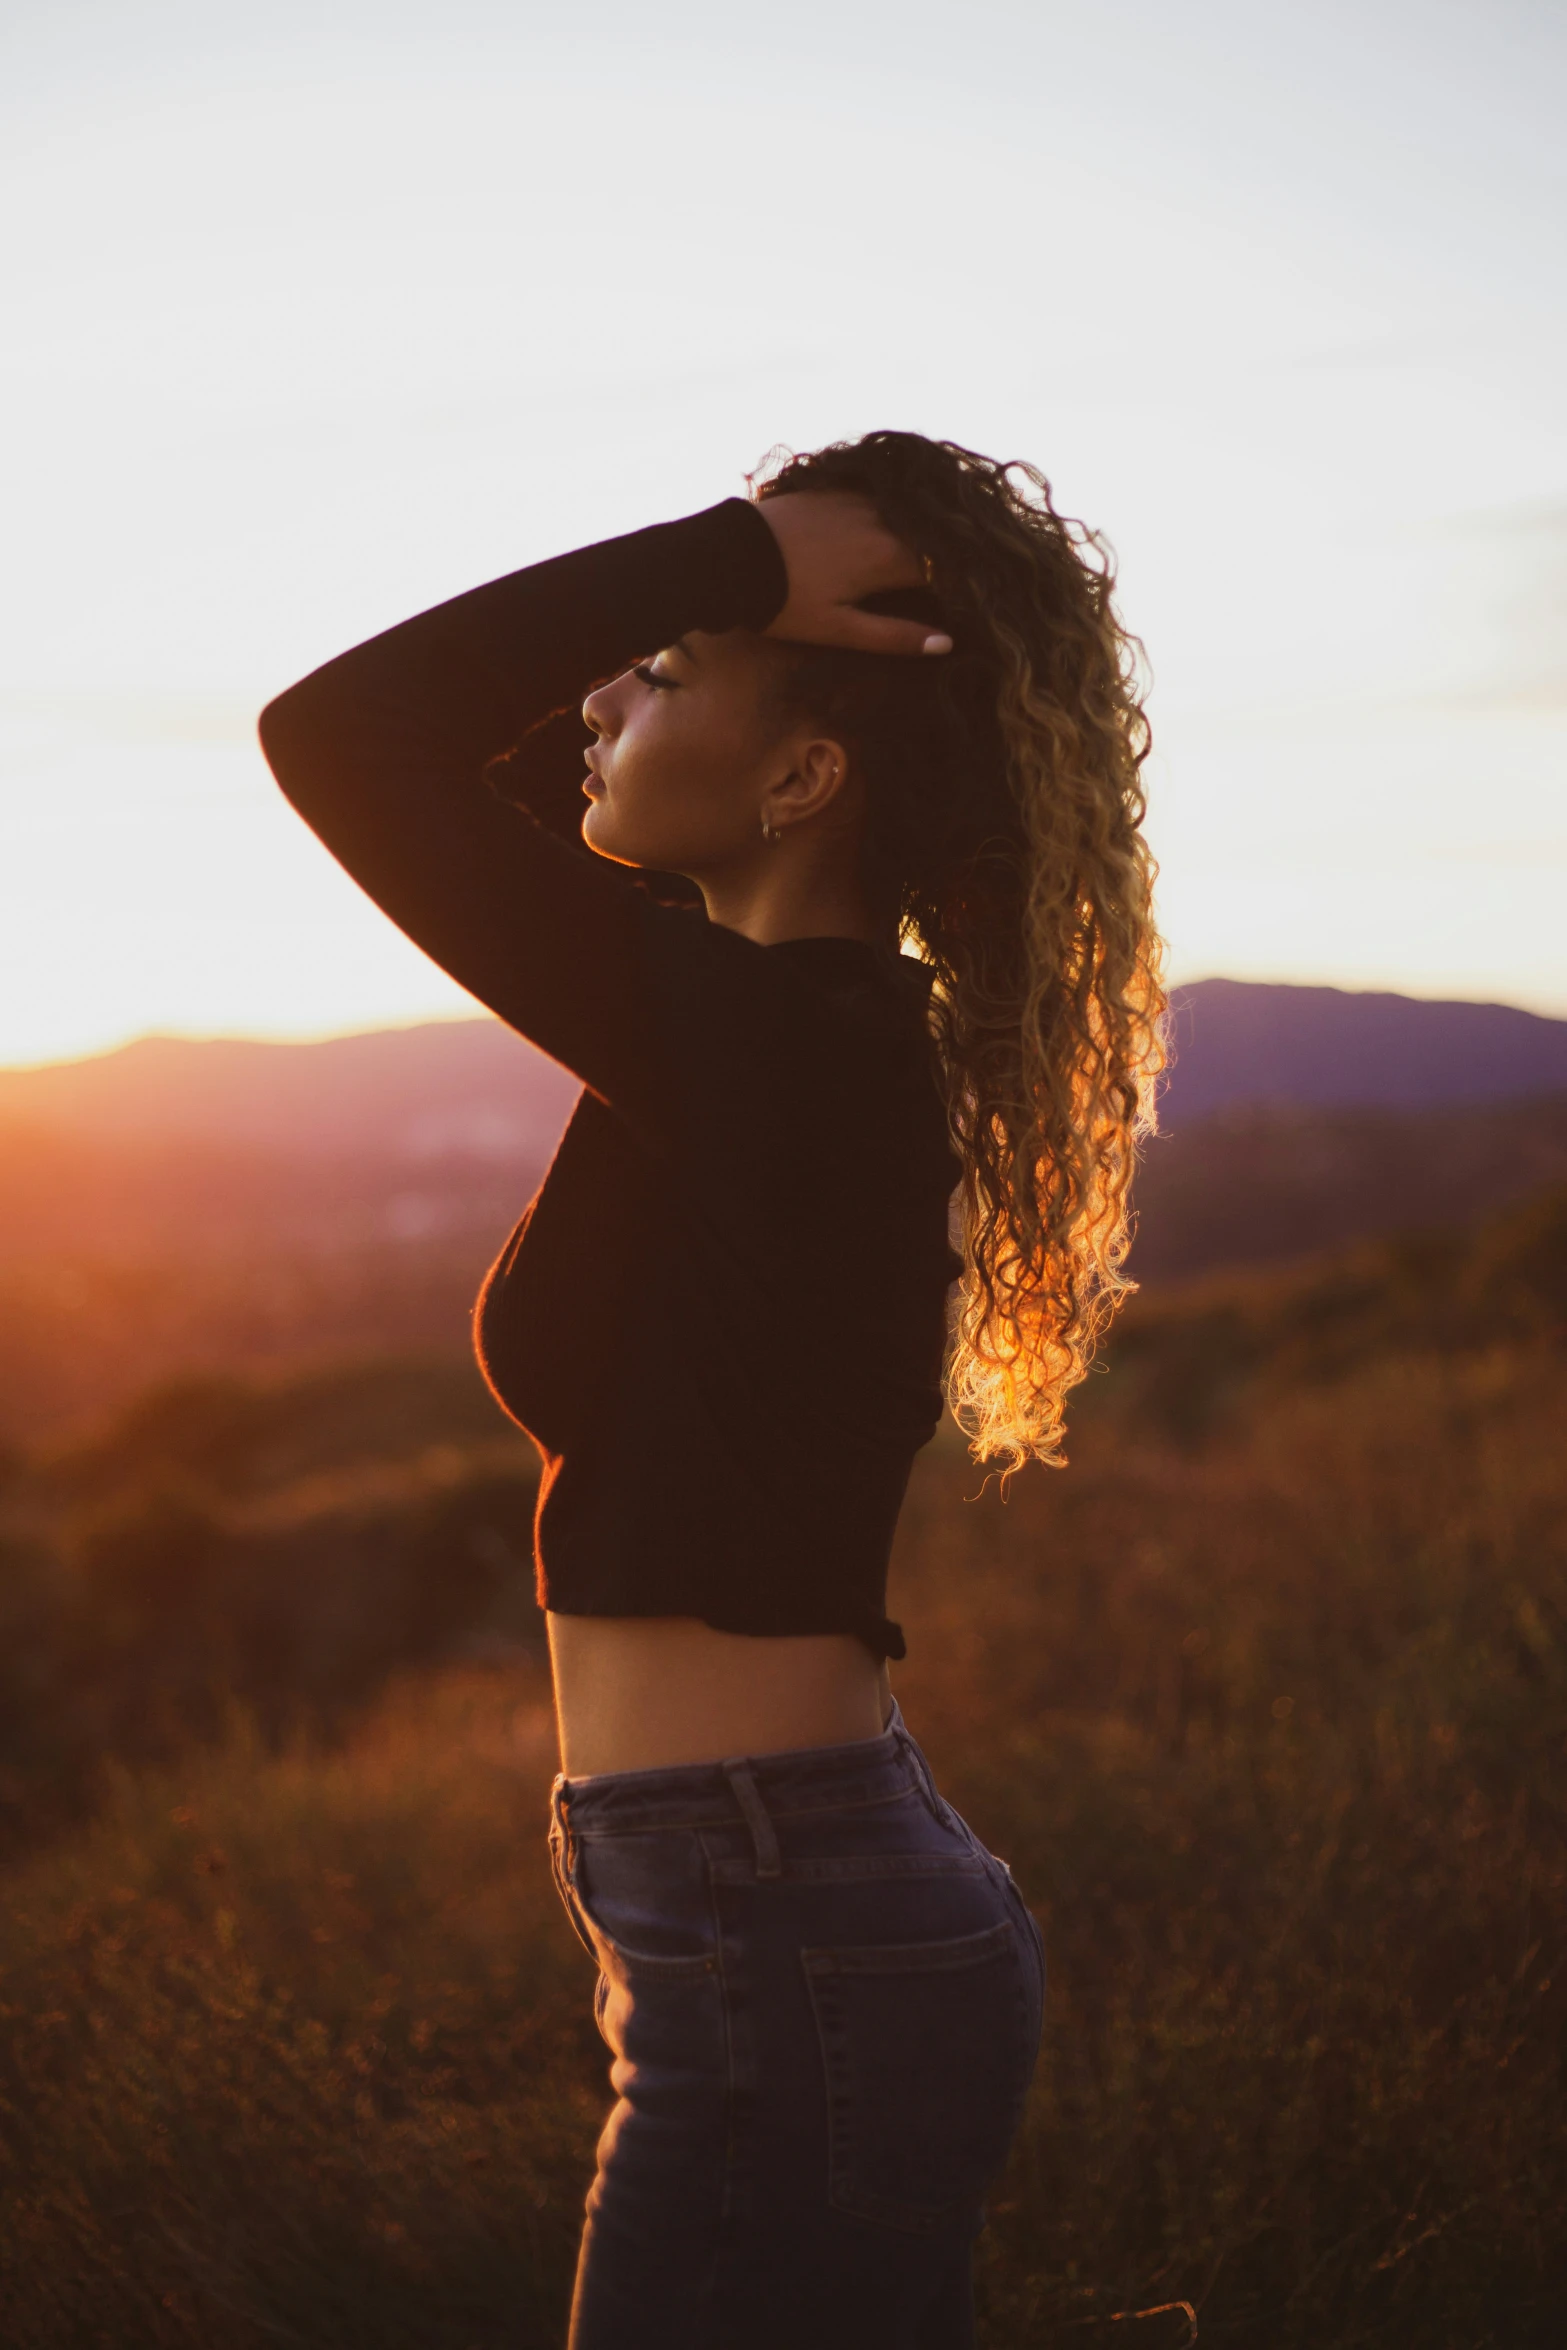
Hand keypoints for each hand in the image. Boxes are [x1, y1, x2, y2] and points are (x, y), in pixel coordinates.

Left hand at [756, 492, 952, 656]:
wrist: (729, 557)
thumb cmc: (785, 602)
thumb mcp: (840, 629)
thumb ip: (894, 635)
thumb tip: (946, 643)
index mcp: (889, 557)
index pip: (944, 567)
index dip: (956, 584)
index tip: (961, 602)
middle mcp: (882, 520)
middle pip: (929, 537)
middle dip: (942, 557)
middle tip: (944, 580)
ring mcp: (857, 499)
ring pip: (906, 514)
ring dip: (918, 533)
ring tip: (922, 555)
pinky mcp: (835, 489)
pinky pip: (878, 498)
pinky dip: (891, 514)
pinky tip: (887, 528)